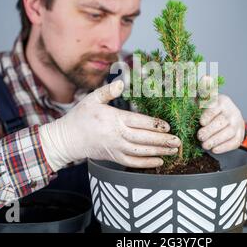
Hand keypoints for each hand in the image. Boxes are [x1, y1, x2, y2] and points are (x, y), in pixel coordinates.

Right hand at [39, 80, 180, 171]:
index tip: (168, 126)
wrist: (67, 139)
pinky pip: (132, 163)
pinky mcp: (114, 158)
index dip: (154, 124)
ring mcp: (115, 148)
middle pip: (143, 138)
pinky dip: (146, 164)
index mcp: (113, 119)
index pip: (138, 122)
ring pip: (140, 152)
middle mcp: (116, 135)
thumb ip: (108, 91)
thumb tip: (121, 82)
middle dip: (162, 140)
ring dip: (158, 152)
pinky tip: (159, 161)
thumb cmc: (80, 117)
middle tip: (178, 140)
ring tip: (173, 150)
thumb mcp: (92, 99)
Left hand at [197, 92, 245, 154]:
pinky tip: (214, 150)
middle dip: (210, 130)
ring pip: (229, 133)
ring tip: (205, 145)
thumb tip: (206, 78)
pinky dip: (224, 147)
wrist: (226, 117)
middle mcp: (232, 111)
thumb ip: (202, 89)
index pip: (216, 107)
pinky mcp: (240, 135)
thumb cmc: (209, 108)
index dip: (209, 115)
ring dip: (216, 140)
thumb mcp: (204, 98)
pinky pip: (234, 142)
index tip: (201, 122)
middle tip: (199, 136)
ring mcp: (238, 124)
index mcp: (223, 101)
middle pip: (222, 121)